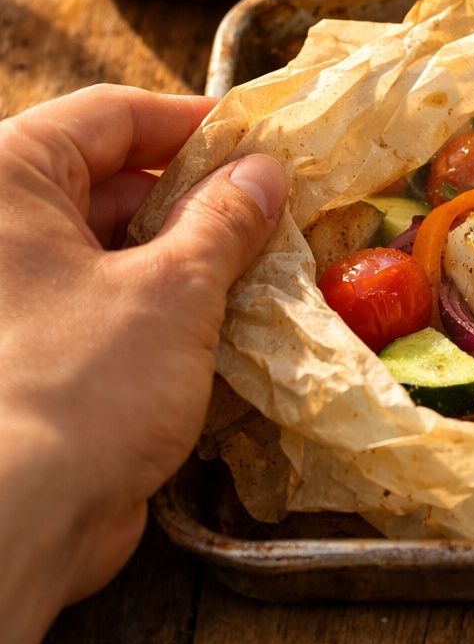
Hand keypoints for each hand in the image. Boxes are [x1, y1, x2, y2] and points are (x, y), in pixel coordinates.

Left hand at [0, 85, 285, 643]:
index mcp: (4, 182)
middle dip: (199, 194)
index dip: (194, 122)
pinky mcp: (33, 355)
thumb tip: (263, 174)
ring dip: (190, 255)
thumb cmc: (78, 388)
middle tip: (276, 210)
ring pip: (114, 247)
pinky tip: (229, 321)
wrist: (13, 526)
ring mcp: (12, 296)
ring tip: (265, 267)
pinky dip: (167, 307)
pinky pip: (108, 305)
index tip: (262, 139)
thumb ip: (225, 220)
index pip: (109, 117)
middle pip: (110, 180)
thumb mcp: (173, 289)